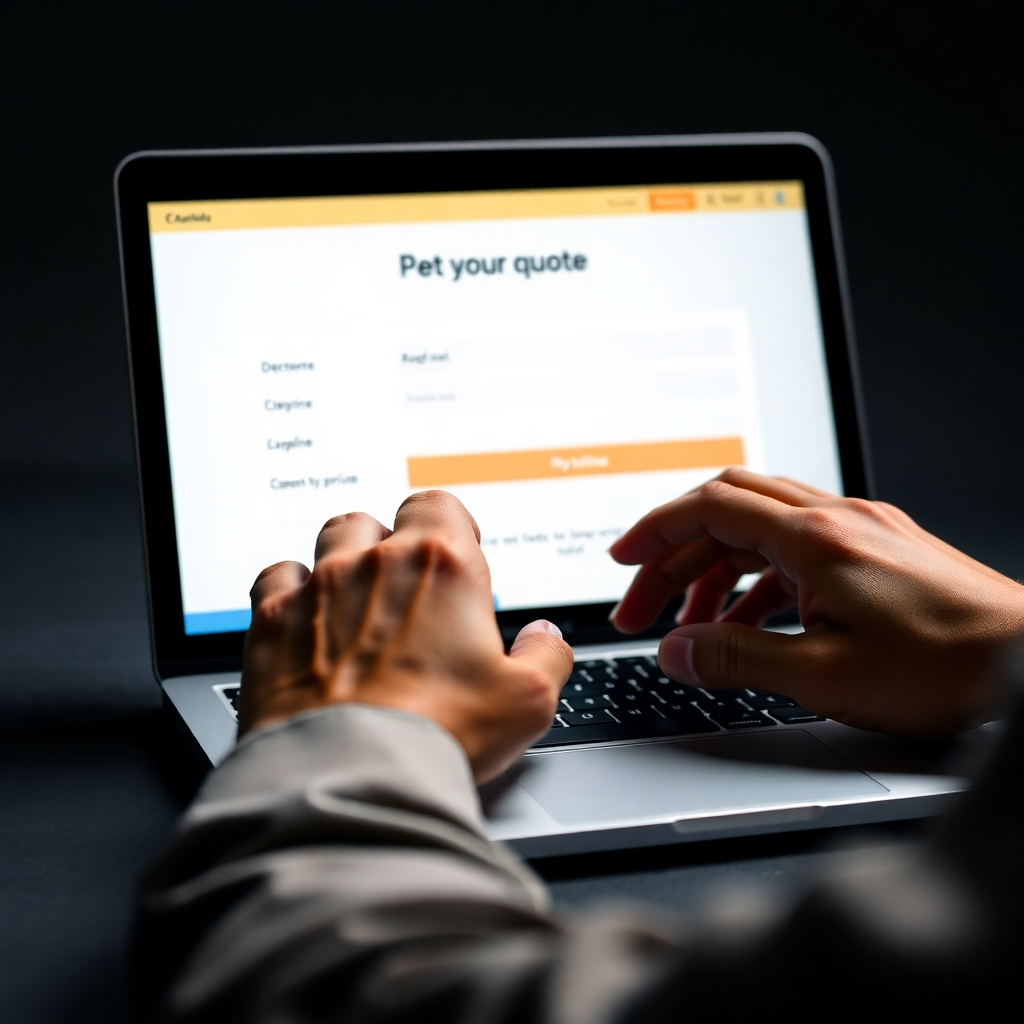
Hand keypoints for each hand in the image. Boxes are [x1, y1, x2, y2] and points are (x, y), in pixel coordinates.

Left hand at [238, 491, 572, 781]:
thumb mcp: (526, 701)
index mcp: (442, 566)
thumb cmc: (438, 734)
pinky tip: (305, 615)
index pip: (440, 506)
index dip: (449, 526)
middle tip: (409, 589)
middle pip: (382, 521)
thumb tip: (546, 637)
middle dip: (395, 544)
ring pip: (330, 537)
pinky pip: (276, 575)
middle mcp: (376, 563)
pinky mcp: (272, 620)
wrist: (350, 775)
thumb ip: (546, 656)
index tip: (456, 553)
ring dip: (345, 556)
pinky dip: (292, 587)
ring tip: (357, 597)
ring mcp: (319, 587)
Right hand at [609, 469, 1023, 735]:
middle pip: (727, 511)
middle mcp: (836, 521)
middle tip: (642, 603)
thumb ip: (735, 659)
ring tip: (690, 624)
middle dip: (674, 554)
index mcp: (815, 539)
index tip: (623, 560)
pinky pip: (797, 549)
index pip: (709, 508)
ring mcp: (861, 531)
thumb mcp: (822, 676)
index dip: (655, 531)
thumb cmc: (947, 667)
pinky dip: (758, 579)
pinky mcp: (879, 551)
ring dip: (714, 569)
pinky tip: (750, 622)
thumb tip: (674, 652)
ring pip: (761, 528)